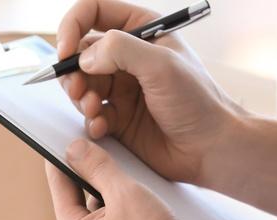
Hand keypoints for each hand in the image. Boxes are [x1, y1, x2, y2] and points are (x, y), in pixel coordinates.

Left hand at [46, 138, 200, 219]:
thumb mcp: (125, 194)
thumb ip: (99, 168)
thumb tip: (75, 150)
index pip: (61, 191)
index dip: (61, 164)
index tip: (62, 147)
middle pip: (84, 215)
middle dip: (96, 192)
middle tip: (109, 169)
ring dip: (118, 219)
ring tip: (140, 203)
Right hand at [57, 0, 242, 185]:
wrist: (211, 148)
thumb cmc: (198, 102)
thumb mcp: (161, 65)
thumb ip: (121, 50)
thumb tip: (84, 57)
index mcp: (141, 30)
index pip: (93, 13)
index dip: (72, 28)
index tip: (65, 52)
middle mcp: (128, 57)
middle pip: (80, 53)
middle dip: (73, 72)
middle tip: (78, 90)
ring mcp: (122, 88)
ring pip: (81, 85)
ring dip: (80, 98)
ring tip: (94, 110)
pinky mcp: (119, 118)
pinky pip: (90, 115)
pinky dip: (90, 121)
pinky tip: (102, 128)